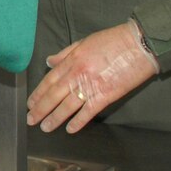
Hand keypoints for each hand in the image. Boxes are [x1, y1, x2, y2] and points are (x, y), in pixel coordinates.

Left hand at [27, 20, 158, 133]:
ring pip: (67, 105)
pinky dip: (78, 122)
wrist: (140, 44)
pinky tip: (70, 129)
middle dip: (41, 109)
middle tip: (31, 120)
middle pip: (54, 95)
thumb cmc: (115, 40)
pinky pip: (88, 111)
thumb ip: (65, 53)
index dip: (38, 93)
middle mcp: (78, 73)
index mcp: (73, 60)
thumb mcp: (85, 41)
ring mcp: (91, 85)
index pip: (50, 80)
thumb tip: (49, 62)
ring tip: (45, 127)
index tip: (30, 103)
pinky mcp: (106, 95)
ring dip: (54, 118)